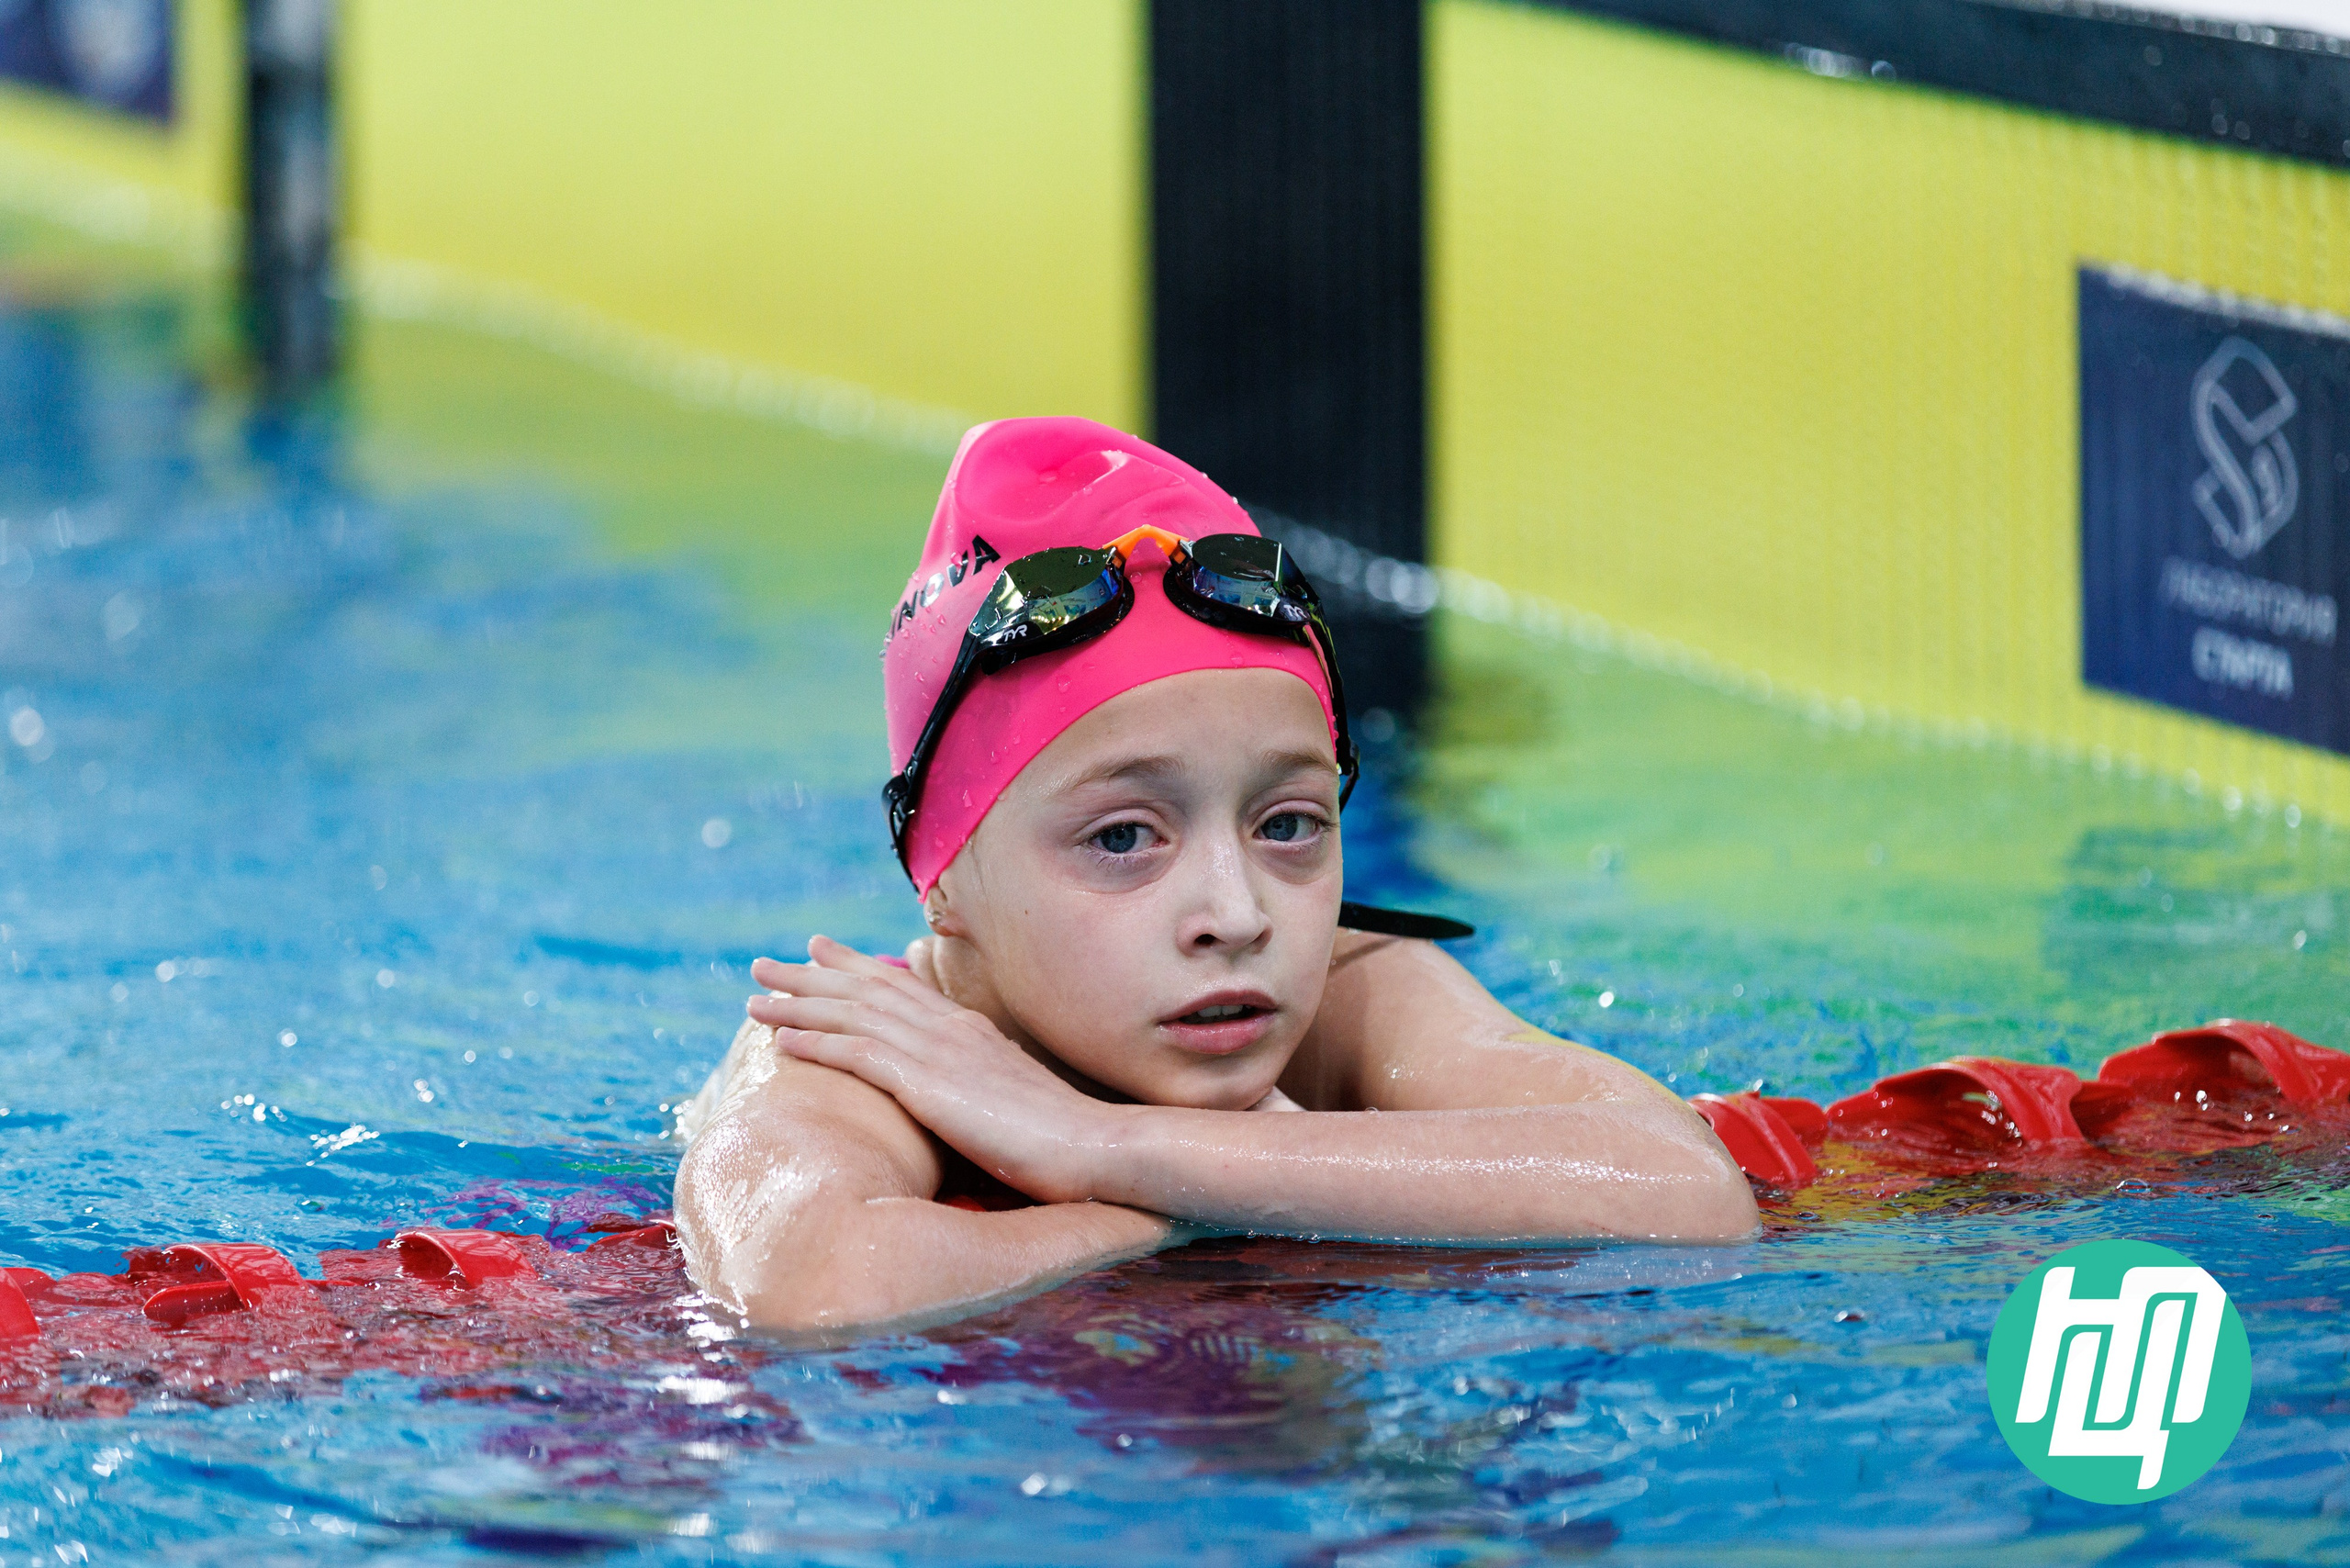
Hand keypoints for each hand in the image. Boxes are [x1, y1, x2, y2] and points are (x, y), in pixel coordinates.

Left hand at [746, 936, 1117, 1203]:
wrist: (1099, 1148)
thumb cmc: (1065, 1140)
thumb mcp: (1015, 1098)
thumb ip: (982, 1083)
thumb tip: (963, 1089)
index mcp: (971, 1033)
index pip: (901, 988)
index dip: (854, 967)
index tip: (818, 951)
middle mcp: (951, 1032)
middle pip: (867, 991)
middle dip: (810, 975)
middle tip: (764, 965)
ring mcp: (940, 1055)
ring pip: (854, 1015)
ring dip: (799, 1003)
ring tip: (755, 996)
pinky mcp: (931, 1086)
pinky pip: (861, 1055)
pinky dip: (818, 1042)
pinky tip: (783, 1039)